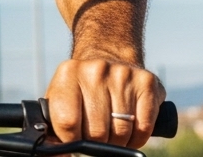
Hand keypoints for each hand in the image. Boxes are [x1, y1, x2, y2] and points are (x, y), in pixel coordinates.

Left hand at [46, 58, 165, 147]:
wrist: (109, 57)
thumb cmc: (81, 89)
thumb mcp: (60, 99)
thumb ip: (55, 127)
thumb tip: (58, 154)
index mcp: (68, 73)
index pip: (67, 123)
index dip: (71, 140)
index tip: (74, 141)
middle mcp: (96, 70)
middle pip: (96, 132)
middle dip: (96, 143)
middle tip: (95, 137)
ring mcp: (123, 74)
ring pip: (121, 132)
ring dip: (117, 142)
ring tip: (111, 132)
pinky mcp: (147, 83)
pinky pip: (143, 128)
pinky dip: (136, 138)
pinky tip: (128, 130)